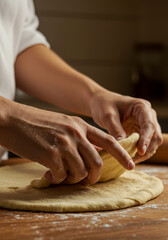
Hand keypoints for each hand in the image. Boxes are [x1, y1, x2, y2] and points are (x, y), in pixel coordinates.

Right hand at [0, 97, 133, 184]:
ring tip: (61, 175)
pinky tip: (48, 174)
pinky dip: (57, 179)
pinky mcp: (51, 154)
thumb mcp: (62, 124)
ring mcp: (64, 144)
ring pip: (81, 172)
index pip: (109, 141)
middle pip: (97, 162)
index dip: (122, 155)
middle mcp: (75, 133)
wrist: (12, 119)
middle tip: (86, 181)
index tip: (131, 165)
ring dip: (73, 179)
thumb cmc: (35, 123)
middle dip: (94, 177)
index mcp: (80, 125)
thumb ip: (78, 137)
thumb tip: (89, 155)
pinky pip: (62, 176)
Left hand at [89, 89, 162, 162]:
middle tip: (133, 160)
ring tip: (130, 161)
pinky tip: (130, 158)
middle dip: (147, 149)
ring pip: (152, 142)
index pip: (149, 124)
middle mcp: (148, 115)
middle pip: (155, 135)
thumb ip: (116, 130)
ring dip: (144, 153)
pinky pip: (145, 144)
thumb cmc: (103, 105)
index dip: (146, 139)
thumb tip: (124, 149)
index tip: (140, 151)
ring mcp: (145, 124)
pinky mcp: (140, 131)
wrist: (100, 103)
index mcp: (141, 107)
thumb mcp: (108, 116)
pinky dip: (139, 152)